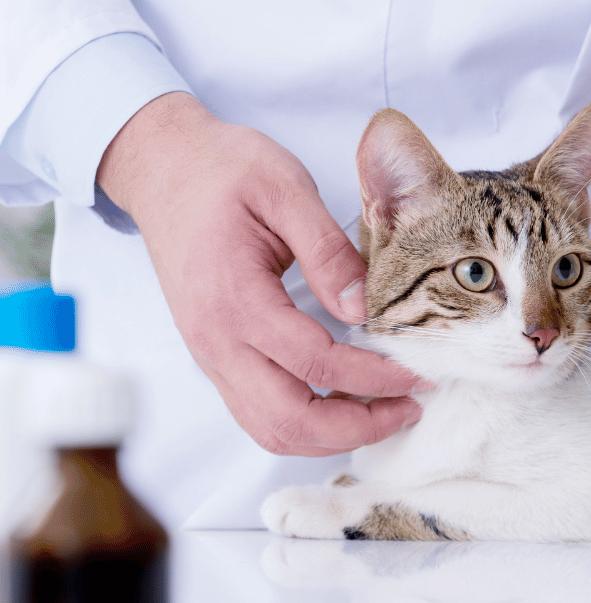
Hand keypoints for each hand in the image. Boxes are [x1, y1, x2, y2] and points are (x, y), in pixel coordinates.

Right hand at [97, 92, 424, 454]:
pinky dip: (306, 425)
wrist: (161, 167)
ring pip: (270, 429)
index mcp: (235, 299)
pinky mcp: (215, 357)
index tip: (417, 375)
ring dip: (331, 435)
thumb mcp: (284, 189)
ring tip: (385, 412)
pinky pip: (258, 413)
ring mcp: (211, 355)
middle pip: (288, 421)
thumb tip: (364, 310)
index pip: (316, 364)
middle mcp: (216, 341)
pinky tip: (345, 404)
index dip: (373, 378)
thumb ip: (328, 251)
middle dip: (356, 427)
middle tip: (408, 409)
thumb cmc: (221, 170)